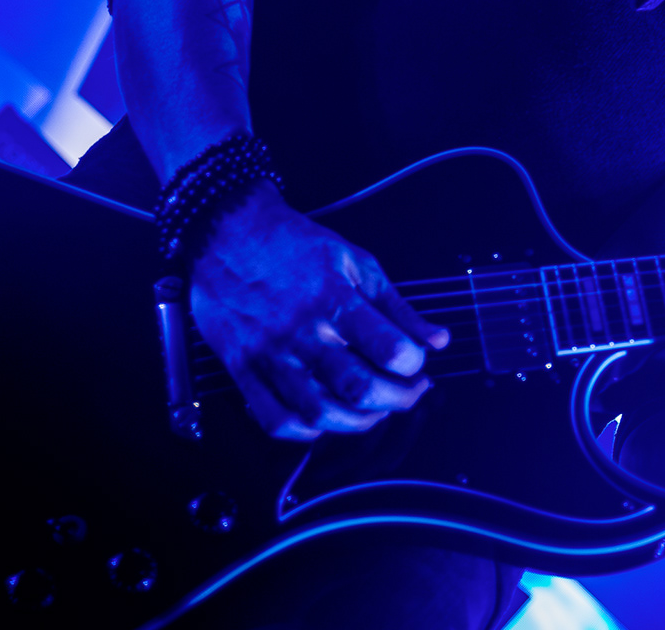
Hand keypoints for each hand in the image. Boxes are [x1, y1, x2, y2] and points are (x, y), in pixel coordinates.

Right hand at [189, 180, 448, 439]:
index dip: (414, 365)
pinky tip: (324, 419)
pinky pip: (275, 419)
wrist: (227, 234)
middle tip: (408, 391)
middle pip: (358, 389)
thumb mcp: (356, 261)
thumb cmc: (293, 245)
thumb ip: (398, 306)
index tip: (417, 363)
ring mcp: (270, 355)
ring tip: (372, 408)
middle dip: (397, 399)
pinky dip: (306, 432)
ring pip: (319, 413)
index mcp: (334, 299)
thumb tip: (437, 339)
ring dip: (357, 422)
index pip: (389, 350)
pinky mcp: (243, 369)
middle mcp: (302, 332)